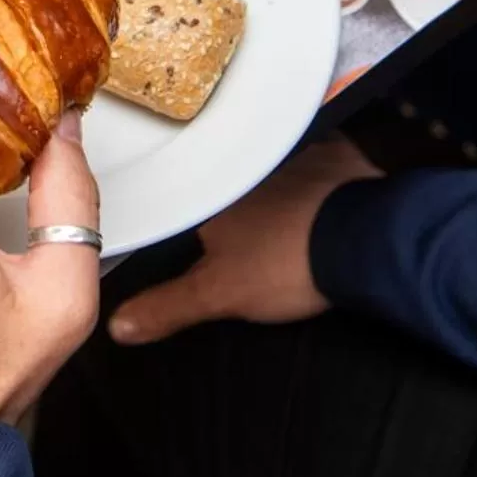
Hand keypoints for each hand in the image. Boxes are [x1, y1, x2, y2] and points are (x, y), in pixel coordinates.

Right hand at [108, 135, 382, 345]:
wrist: (361, 241)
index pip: (193, 207)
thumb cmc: (283, 265)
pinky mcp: (336, 152)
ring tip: (289, 209)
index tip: (215, 244)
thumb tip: (116, 325)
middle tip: (254, 229)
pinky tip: (329, 189)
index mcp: (212, 198)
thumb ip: (167, 307)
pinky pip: (321, 154)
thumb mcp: (218, 295)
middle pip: (233, 185)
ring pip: (273, 167)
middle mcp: (246, 168)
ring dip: (278, 182)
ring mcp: (292, 154)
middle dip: (239, 202)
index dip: (200, 226)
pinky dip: (322, 170)